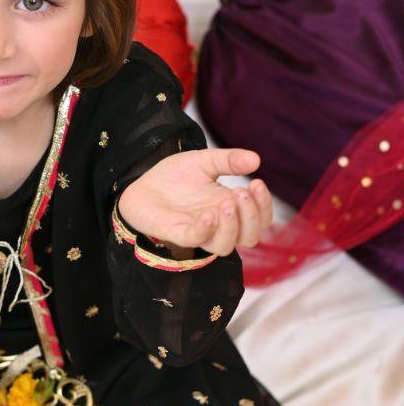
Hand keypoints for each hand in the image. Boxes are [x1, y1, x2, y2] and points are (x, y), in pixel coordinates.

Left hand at [117, 147, 272, 256]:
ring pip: (225, 246)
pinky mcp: (177, 233)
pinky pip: (196, 240)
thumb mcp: (204, 161)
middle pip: (249, 237)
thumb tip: (256, 159)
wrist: (141, 183)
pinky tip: (208, 213)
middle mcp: (218, 224)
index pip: (260, 220)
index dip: (264, 206)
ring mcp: (198, 231)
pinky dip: (205, 229)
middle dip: (252, 215)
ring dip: (232, 226)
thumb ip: (228, 160)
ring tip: (227, 201)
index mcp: (229, 208)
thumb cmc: (174, 177)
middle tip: (241, 191)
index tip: (256, 182)